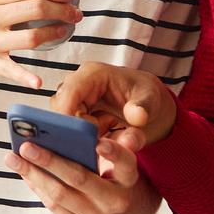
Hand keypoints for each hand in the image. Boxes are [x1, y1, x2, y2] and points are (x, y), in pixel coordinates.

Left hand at [7, 130, 150, 213]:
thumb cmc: (114, 177)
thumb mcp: (119, 160)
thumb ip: (110, 145)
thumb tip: (78, 134)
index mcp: (129, 179)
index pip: (125, 163)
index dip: (112, 153)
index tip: (97, 142)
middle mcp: (117, 202)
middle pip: (80, 178)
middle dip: (50, 160)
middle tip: (26, 146)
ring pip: (60, 195)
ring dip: (33, 175)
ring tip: (13, 158)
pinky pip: (54, 208)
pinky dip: (37, 188)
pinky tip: (24, 173)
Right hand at [49, 62, 177, 152]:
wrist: (148, 106)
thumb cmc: (147, 97)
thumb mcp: (151, 100)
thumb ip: (143, 109)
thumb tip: (137, 116)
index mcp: (94, 74)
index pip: (71, 91)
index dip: (67, 113)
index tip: (74, 136)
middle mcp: (78, 84)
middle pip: (61, 109)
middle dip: (77, 129)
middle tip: (100, 139)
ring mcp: (75, 100)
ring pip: (63, 122)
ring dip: (82, 135)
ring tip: (107, 134)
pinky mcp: (75, 115)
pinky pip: (71, 131)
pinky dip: (84, 140)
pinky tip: (101, 140)